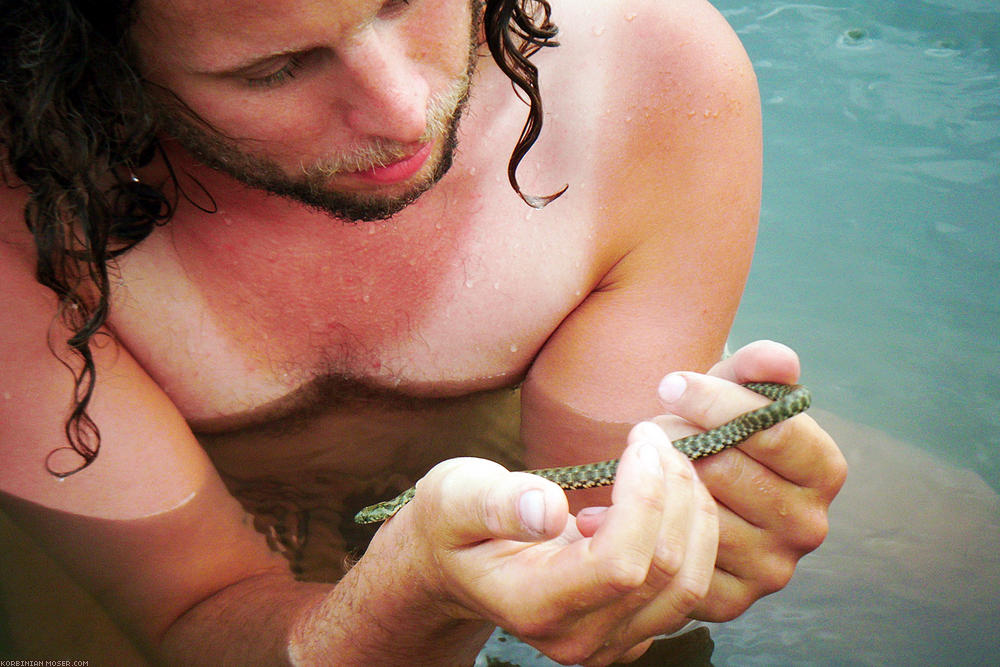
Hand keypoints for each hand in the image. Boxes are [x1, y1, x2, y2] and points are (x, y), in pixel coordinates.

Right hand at [376, 424, 718, 665]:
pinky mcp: (633, 632)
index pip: (619, 564)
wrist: (455, 563)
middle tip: (656, 437)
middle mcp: (577, 638)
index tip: (639, 440)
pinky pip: (689, 586)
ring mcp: (610, 643)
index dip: (644, 499)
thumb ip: (494, 503)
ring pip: (690, 583)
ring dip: (692, 511)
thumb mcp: (454, 498)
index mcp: (533, 605)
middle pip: (665, 571)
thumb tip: (546, 508)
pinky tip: (664, 493)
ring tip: (665, 460)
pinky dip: (693, 533)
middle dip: (674, 492)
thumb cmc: (454, 521)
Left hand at [653, 340, 847, 620]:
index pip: (773, 431)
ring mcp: (772, 570)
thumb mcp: (733, 389)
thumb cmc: (716, 428)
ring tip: (642, 462)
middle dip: (679, 438)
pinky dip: (638, 527)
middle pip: (727, 470)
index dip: (714, 402)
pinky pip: (677, 557)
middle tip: (653, 427)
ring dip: (656, 481)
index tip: (669, 384)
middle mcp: (808, 526)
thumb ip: (757, 367)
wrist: (689, 483)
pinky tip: (615, 506)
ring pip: (696, 512)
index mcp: (824, 470)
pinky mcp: (730, 601)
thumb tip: (780, 360)